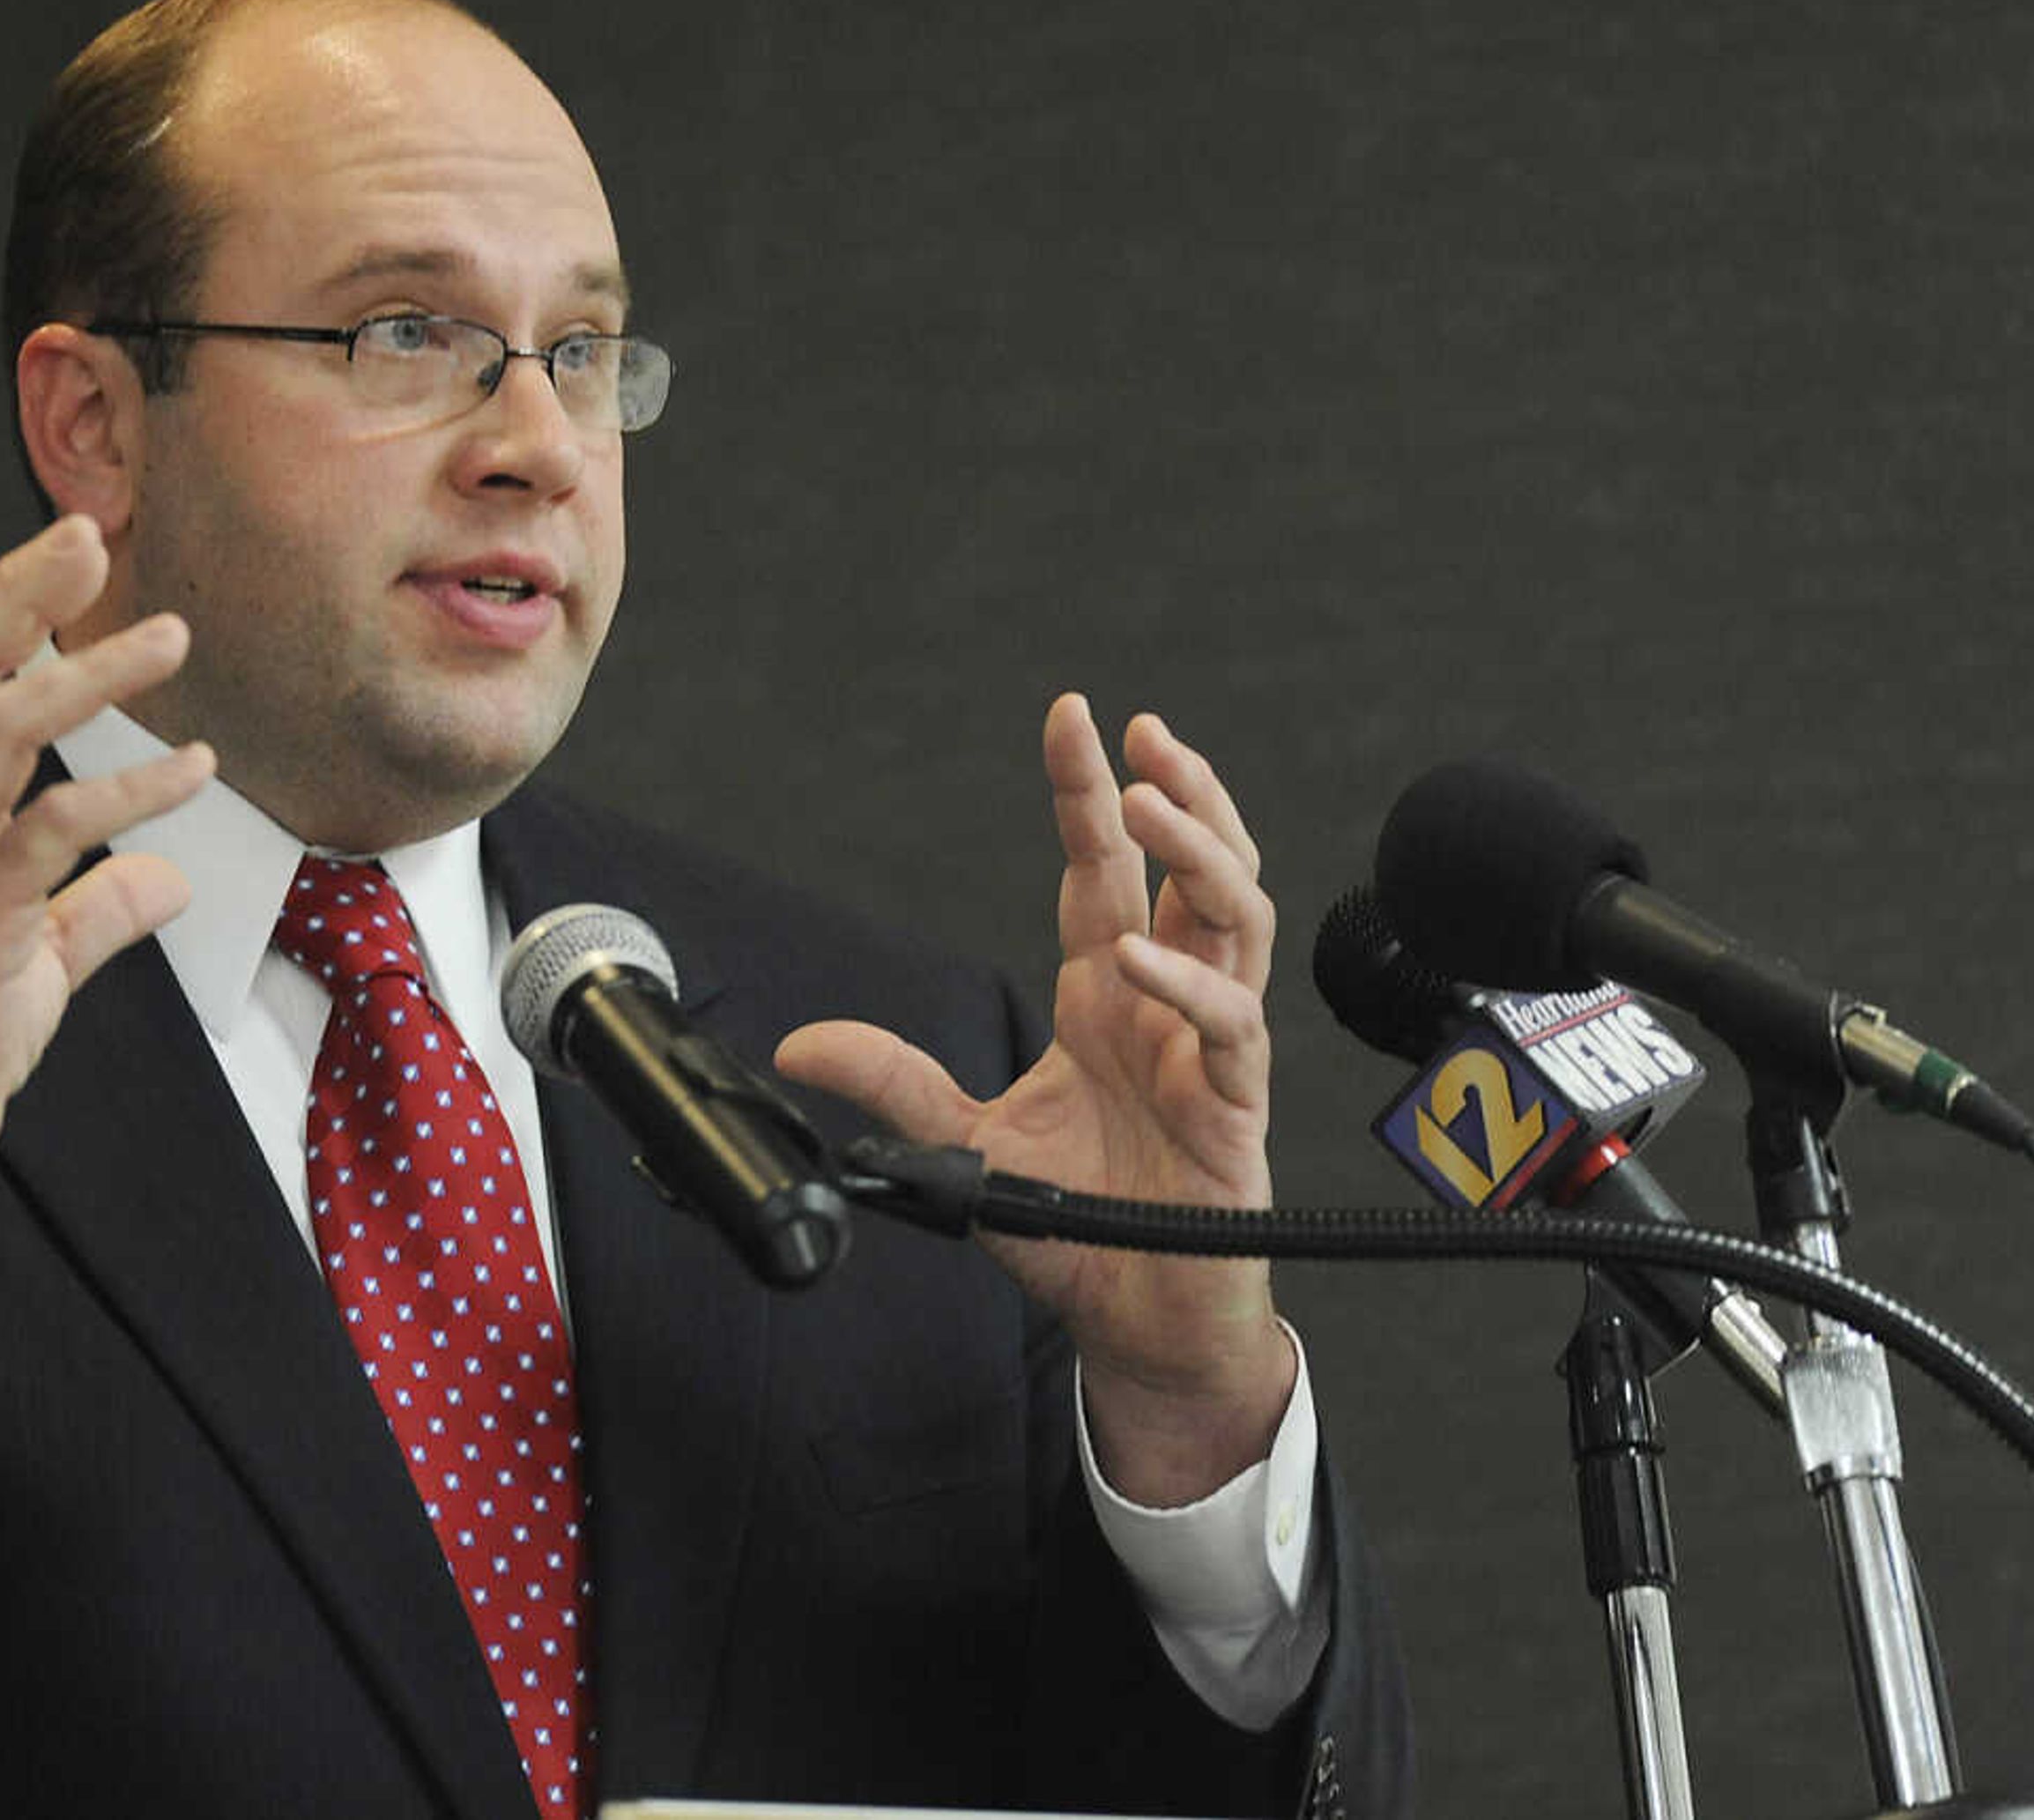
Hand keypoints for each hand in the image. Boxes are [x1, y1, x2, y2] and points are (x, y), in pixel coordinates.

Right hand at [0, 515, 215, 1304]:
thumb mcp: (34, 961)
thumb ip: (94, 910)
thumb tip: (164, 879)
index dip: (1, 606)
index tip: (67, 550)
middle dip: (11, 593)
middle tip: (88, 534)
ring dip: (83, 677)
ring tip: (171, 637)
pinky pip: (46, 834)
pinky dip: (124, 792)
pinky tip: (191, 768)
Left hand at [776, 694, 1293, 1502]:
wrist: (1136, 1317)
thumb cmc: (1073, 1227)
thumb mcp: (958, 1146)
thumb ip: (892, 1083)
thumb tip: (798, 1042)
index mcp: (1101, 995)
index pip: (1101, 868)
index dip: (1087, 791)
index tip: (1070, 715)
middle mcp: (1161, 1002)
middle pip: (1191, 867)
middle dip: (1177, 791)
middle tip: (1144, 734)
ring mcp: (1205, 1044)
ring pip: (1235, 916)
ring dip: (1201, 852)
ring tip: (1155, 801)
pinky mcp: (1234, 1102)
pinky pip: (1230, 1023)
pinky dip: (1186, 985)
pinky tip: (1137, 962)